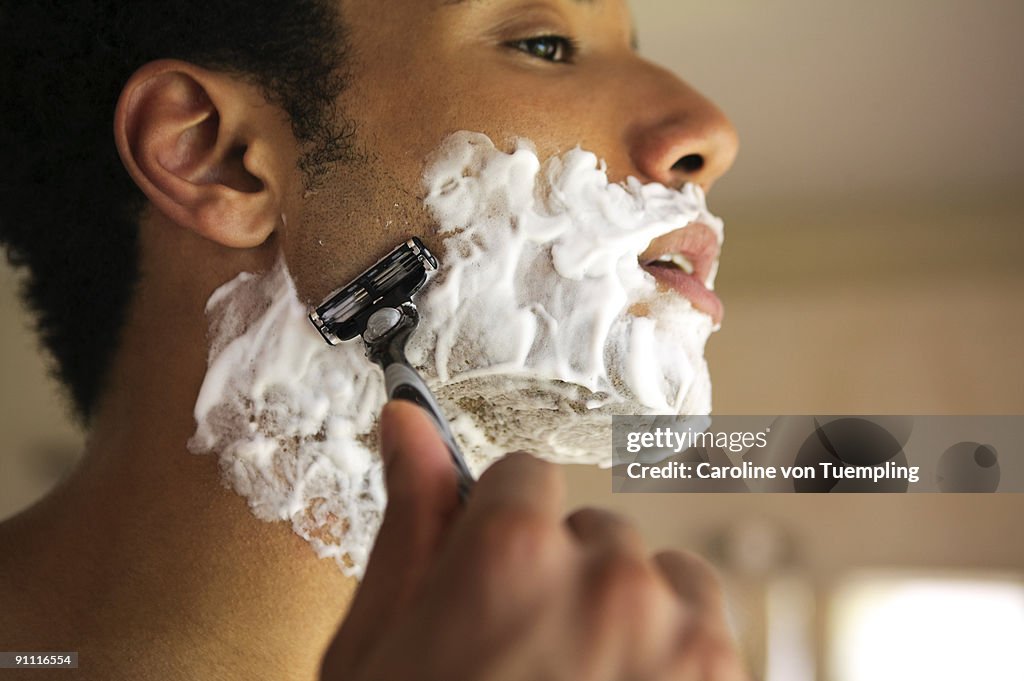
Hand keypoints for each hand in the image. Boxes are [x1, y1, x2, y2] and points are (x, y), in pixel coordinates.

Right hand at [321, 400, 748, 680]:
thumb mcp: (379, 649)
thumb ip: (410, 520)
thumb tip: (407, 421)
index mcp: (510, 555)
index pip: (525, 475)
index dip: (498, 530)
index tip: (490, 579)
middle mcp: (609, 579)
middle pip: (594, 531)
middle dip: (561, 579)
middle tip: (524, 666)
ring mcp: (683, 641)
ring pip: (662, 577)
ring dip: (629, 615)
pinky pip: (707, 631)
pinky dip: (675, 662)